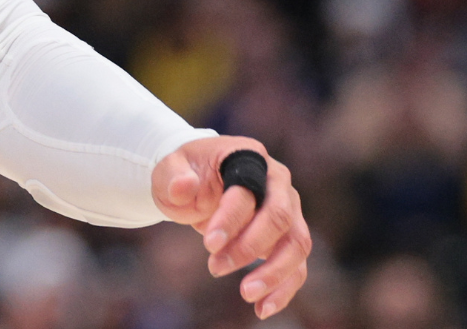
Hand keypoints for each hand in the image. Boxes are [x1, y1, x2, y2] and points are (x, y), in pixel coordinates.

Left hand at [153, 136, 309, 318]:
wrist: (197, 179)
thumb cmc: (185, 171)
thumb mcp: (169, 168)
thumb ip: (173, 176)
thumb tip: (184, 188)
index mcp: (249, 157)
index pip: (248, 191)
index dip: (230, 219)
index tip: (209, 244)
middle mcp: (278, 182)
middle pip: (280, 217)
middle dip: (250, 247)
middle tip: (216, 268)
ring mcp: (289, 210)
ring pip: (297, 244)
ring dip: (275, 273)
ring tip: (246, 294)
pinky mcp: (288, 237)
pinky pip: (297, 266)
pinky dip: (284, 288)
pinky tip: (263, 308)